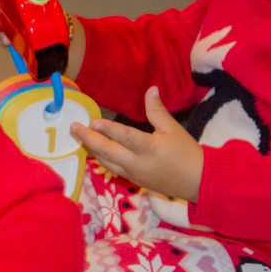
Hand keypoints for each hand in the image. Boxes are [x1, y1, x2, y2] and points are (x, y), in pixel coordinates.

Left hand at [72, 86, 203, 200]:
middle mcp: (136, 163)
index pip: (125, 137)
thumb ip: (157, 111)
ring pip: (106, 161)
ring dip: (91, 148)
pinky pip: (112, 168)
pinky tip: (94, 150)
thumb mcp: (173, 129)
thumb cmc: (186, 153)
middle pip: (107, 151)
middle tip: (73, 127)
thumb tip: (151, 89)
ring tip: (79, 136)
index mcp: (148, 149)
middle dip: (88, 139)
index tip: (93, 122)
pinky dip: (101, 158)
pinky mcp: (132, 180)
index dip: (108, 129)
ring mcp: (132, 173)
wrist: (197, 182)